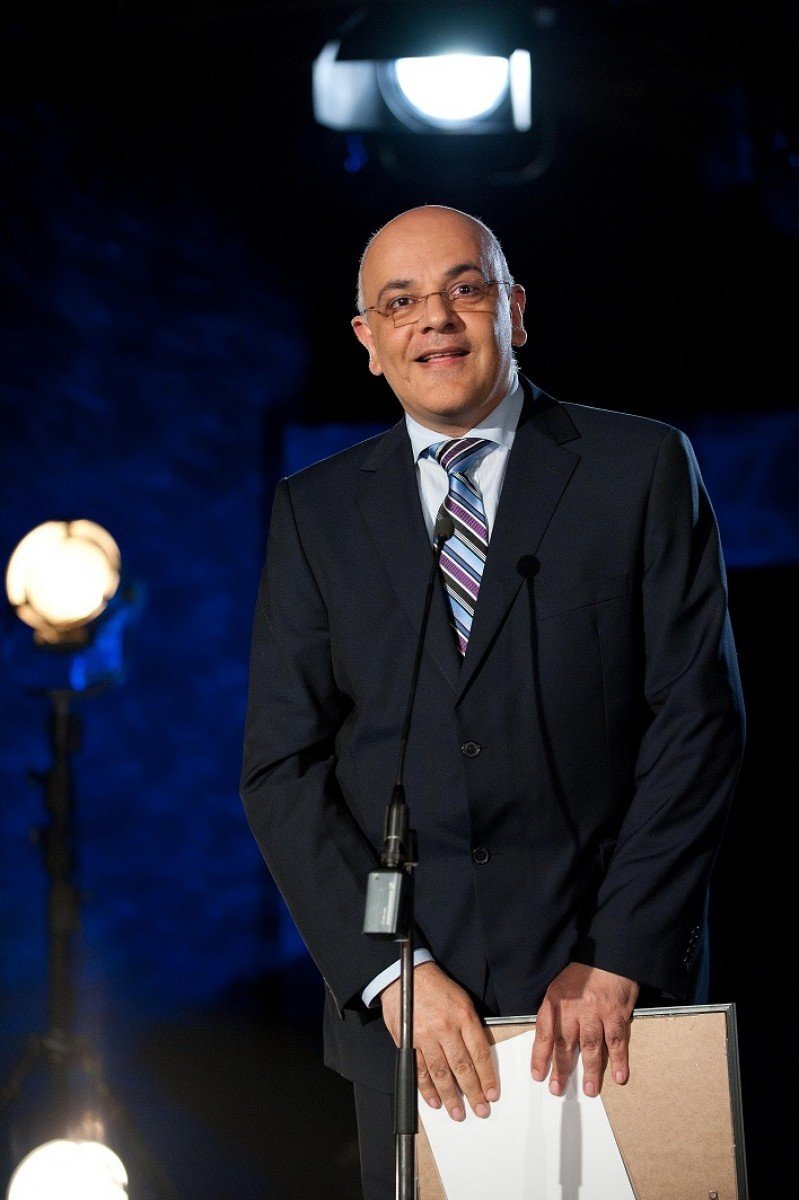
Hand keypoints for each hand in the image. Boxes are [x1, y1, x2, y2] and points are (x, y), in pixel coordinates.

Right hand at [380, 961, 498, 1121]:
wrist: (405, 975)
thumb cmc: (436, 986)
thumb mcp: (461, 1000)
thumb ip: (470, 1027)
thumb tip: (479, 1056)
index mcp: (463, 1016)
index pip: (480, 1052)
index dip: (487, 1076)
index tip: (492, 1094)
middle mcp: (446, 1028)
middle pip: (462, 1066)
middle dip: (473, 1092)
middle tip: (481, 1110)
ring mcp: (426, 1036)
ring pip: (441, 1073)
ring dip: (451, 1096)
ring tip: (458, 1113)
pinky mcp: (409, 1042)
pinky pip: (419, 1070)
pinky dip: (427, 1089)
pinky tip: (435, 1101)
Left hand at [530, 963, 638, 1097]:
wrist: (608, 956)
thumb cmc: (583, 975)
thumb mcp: (560, 988)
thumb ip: (555, 1014)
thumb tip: (550, 1043)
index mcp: (555, 1001)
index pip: (544, 1032)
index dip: (540, 1056)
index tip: (538, 1075)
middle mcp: (573, 1008)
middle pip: (565, 1043)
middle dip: (561, 1069)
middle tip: (558, 1090)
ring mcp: (595, 1012)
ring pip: (590, 1046)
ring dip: (590, 1070)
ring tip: (589, 1090)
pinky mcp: (616, 1013)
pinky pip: (617, 1041)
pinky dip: (619, 1060)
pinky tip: (619, 1076)